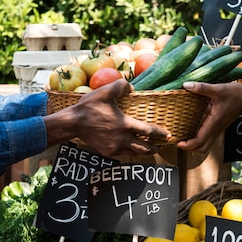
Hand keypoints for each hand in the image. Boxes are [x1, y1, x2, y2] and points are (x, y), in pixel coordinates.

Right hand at [45, 79, 170, 156]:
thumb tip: (131, 87)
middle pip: (145, 147)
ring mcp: (115, 148)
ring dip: (144, 151)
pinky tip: (132, 149)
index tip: (167, 134)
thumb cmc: (89, 107)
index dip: (160, 133)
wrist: (73, 123)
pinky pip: (124, 155)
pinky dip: (131, 153)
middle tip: (161, 145)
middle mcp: (122, 139)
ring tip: (150, 149)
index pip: (148, 131)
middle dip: (155, 147)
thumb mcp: (105, 91)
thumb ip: (121, 86)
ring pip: (135, 153)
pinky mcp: (107, 152)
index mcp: (125, 125)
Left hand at [177, 81, 241, 151]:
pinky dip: (198, 138)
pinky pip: (207, 137)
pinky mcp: (218, 126)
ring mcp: (217, 129)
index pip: (200, 141)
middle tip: (177, 141)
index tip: (178, 143)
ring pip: (204, 144)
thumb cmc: (236, 94)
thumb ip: (202, 87)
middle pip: (201, 148)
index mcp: (214, 122)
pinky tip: (190, 129)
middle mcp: (215, 129)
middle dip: (189, 148)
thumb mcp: (219, 89)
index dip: (188, 144)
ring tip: (182, 137)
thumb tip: (186, 85)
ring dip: (193, 144)